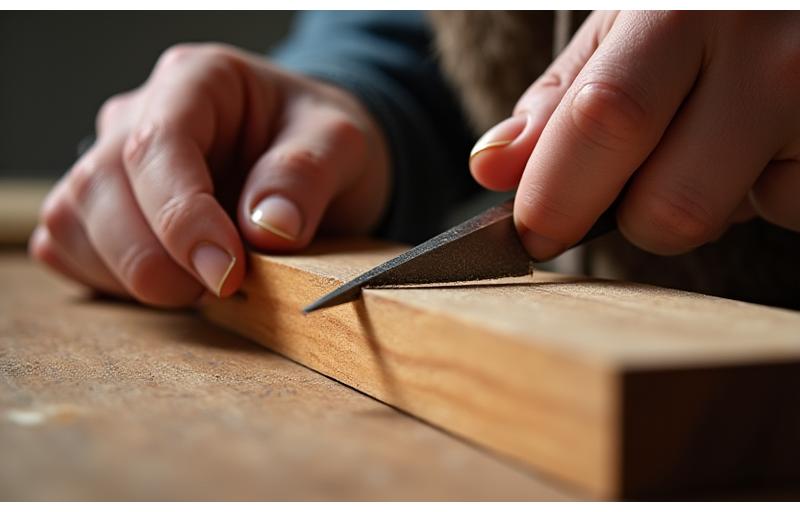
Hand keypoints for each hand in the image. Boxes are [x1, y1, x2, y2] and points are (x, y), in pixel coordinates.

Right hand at [30, 43, 389, 305]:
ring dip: (132, 274)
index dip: (182, 217)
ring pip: (73, 220)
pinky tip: (170, 281)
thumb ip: (306, 175)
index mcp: (198, 79)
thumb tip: (266, 229)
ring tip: (203, 284)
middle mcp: (139, 113)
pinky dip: (111, 281)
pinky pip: (69, 247)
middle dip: (155, 259)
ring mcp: (110, 159)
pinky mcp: (98, 207)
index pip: (158, 143)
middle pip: (100, 184)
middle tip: (222, 288)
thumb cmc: (320, 142)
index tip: (225, 273)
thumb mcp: (342, 144)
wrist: (311, 156)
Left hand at [470, 11, 799, 259]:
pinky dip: (758, 196)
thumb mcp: (623, 34)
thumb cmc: (703, 17)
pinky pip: (782, 210)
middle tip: (639, 178)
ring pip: (721, 223)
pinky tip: (766, 146)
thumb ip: (558, 103)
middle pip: (666, 208)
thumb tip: (489, 168)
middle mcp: (764, 51)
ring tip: (714, 144)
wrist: (785, 7)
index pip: (606, 120)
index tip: (532, 233)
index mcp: (679, 7)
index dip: (557, 195)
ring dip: (696, 205)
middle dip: (632, 217)